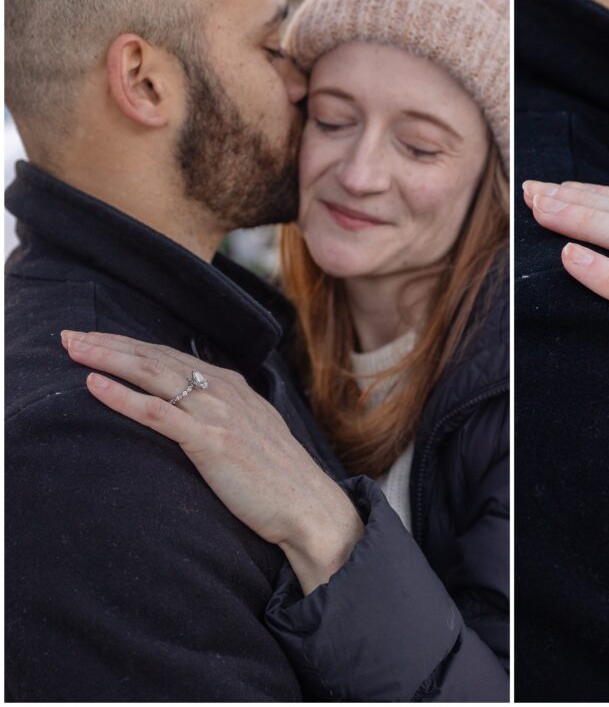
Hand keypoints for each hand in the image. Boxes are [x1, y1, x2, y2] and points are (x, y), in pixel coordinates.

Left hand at [61, 330, 362, 593]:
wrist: (308, 505)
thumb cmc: (280, 478)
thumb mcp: (253, 432)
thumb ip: (225, 414)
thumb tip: (195, 410)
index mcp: (233, 386)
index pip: (171, 356)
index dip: (130, 345)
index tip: (95, 339)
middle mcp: (224, 391)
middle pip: (156, 358)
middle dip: (109, 343)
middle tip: (68, 335)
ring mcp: (218, 414)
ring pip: (153, 375)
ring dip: (108, 359)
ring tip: (73, 349)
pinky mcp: (212, 441)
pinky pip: (158, 413)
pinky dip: (124, 397)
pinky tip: (95, 386)